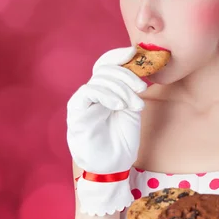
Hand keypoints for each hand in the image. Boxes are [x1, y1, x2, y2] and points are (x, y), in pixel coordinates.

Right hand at [66, 46, 147, 215]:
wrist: (112, 166)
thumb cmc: (122, 140)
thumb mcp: (132, 109)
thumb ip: (132, 90)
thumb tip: (140, 68)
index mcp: (105, 90)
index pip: (107, 64)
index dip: (119, 55)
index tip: (135, 53)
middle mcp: (91, 93)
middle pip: (105, 68)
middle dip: (127, 74)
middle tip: (142, 88)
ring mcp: (82, 101)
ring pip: (99, 79)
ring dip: (121, 88)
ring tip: (134, 105)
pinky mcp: (76, 111)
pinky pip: (89, 91)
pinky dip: (107, 94)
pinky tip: (119, 105)